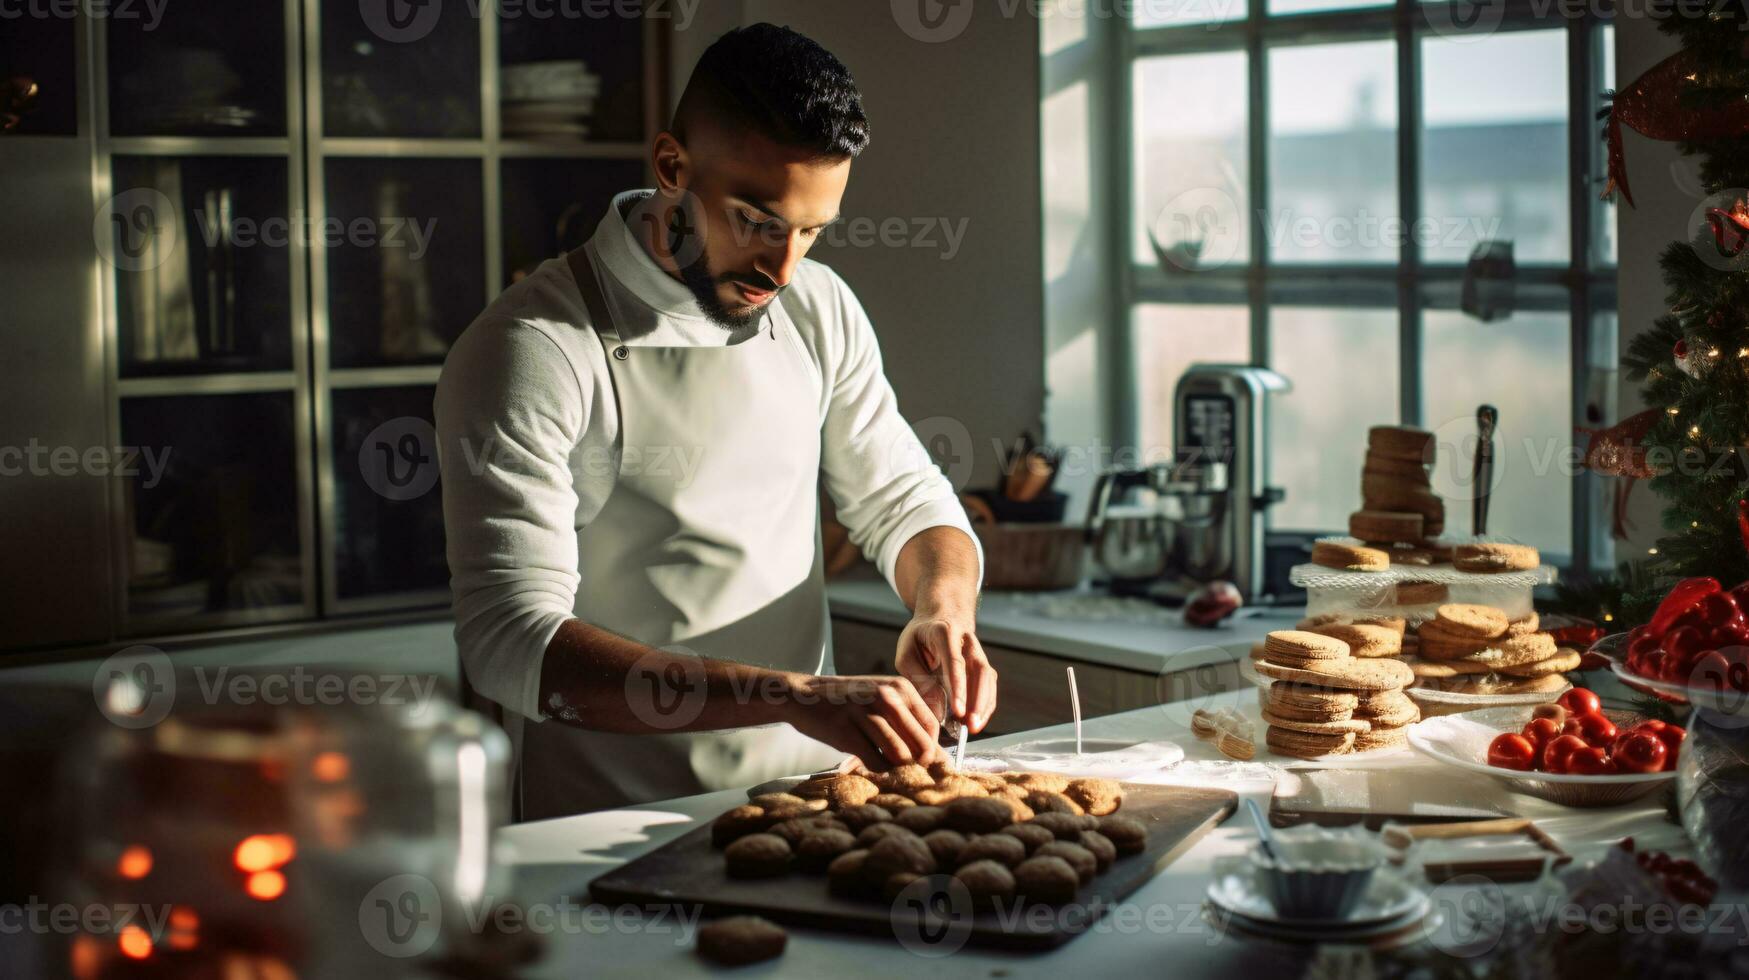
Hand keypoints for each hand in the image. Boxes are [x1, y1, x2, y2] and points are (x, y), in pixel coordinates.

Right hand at [780, 673, 942, 769]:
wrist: (803, 694)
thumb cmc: (849, 701)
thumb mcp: (881, 698)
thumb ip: (906, 720)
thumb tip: (934, 755)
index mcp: (900, 688)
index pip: (932, 726)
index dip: (932, 748)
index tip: (922, 759)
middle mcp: (886, 697)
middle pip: (920, 744)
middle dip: (917, 763)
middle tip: (905, 768)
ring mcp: (865, 713)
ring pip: (899, 755)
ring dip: (895, 767)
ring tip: (885, 762)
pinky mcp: (846, 731)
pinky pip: (875, 761)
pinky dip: (876, 768)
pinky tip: (868, 760)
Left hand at [895, 611, 996, 732]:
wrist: (940, 617)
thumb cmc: (919, 638)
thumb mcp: (907, 654)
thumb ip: (919, 680)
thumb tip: (936, 712)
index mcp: (945, 632)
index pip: (955, 662)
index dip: (959, 688)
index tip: (958, 711)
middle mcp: (968, 641)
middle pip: (980, 671)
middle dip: (977, 701)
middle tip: (970, 726)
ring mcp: (979, 653)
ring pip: (989, 680)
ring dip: (983, 706)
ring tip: (973, 728)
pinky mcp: (984, 666)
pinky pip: (989, 687)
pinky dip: (985, 706)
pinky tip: (976, 721)